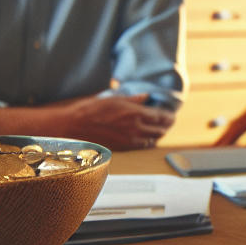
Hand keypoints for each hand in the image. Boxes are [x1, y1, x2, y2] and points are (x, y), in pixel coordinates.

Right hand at [54, 95, 171, 149]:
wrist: (74, 126)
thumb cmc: (91, 109)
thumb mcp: (114, 99)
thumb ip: (133, 99)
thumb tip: (146, 96)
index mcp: (135, 113)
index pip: (159, 116)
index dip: (168, 115)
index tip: (171, 113)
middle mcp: (136, 128)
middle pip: (160, 129)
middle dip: (166, 125)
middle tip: (169, 121)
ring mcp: (130, 140)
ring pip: (153, 139)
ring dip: (159, 134)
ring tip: (162, 129)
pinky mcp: (123, 148)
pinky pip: (142, 146)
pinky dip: (149, 142)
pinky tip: (149, 139)